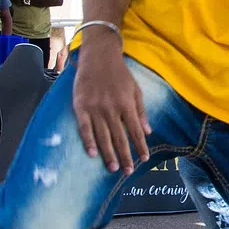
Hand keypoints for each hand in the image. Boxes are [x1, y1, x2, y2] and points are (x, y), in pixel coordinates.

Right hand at [72, 37, 149, 172]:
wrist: (98, 57)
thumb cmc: (119, 74)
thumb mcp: (135, 89)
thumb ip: (141, 111)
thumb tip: (148, 131)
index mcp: (126, 104)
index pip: (135, 130)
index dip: (140, 146)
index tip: (144, 159)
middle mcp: (112, 109)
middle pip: (120, 137)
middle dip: (125, 156)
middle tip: (128, 171)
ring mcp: (95, 109)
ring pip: (103, 136)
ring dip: (109, 154)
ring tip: (113, 168)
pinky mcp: (81, 107)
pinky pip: (85, 128)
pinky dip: (89, 142)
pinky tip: (93, 154)